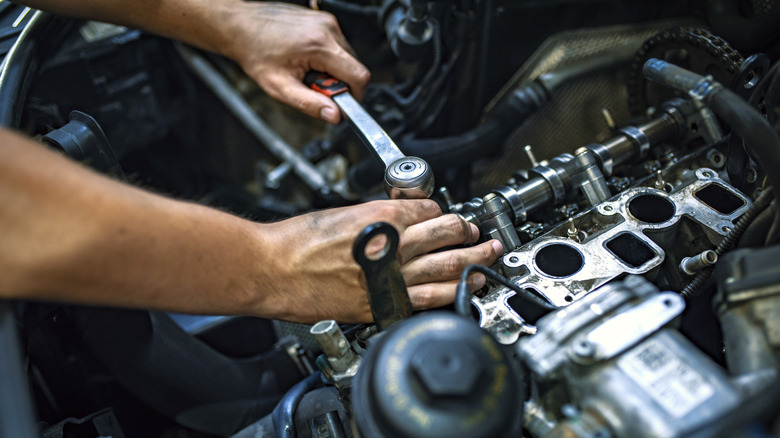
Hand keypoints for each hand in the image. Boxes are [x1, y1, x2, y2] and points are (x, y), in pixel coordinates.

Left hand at [223, 2, 369, 123]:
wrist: (241, 27)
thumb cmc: (255, 53)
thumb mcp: (280, 87)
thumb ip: (310, 104)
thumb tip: (334, 115)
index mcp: (320, 45)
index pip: (359, 76)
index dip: (355, 95)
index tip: (340, 102)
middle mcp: (328, 29)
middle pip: (355, 66)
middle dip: (339, 83)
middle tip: (314, 86)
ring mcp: (327, 22)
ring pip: (347, 57)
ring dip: (333, 70)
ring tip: (307, 70)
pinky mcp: (324, 20)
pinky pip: (338, 46)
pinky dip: (327, 58)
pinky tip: (307, 59)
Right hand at [258, 200, 502, 322]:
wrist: (272, 269)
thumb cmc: (297, 241)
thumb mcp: (343, 213)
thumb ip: (377, 216)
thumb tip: (400, 219)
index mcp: (384, 216)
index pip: (430, 210)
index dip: (442, 212)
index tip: (446, 217)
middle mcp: (394, 245)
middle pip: (449, 234)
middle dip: (469, 233)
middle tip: (479, 234)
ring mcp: (391, 277)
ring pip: (448, 268)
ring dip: (473, 262)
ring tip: (486, 259)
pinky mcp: (381, 304)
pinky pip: (427, 299)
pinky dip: (451, 293)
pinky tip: (464, 290)